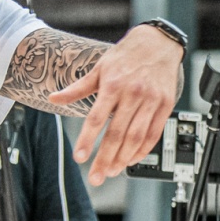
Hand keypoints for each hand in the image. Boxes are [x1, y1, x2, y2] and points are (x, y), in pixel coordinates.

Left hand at [60, 25, 184, 184]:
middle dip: (105, 158)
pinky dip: (143, 150)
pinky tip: (131, 160)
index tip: (80, 157)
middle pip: (117, 133)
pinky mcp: (165, 105)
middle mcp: (133, 93)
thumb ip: (77, 88)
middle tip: (96, 177)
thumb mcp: (99, 68)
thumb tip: (54, 98)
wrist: (158, 43)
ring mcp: (151, 100)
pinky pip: (154, 133)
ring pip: (136, 136)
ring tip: (111, 171)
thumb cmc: (126, 56)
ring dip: (123, 158)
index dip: (88, 140)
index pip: (97, 118)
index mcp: (113, 85)